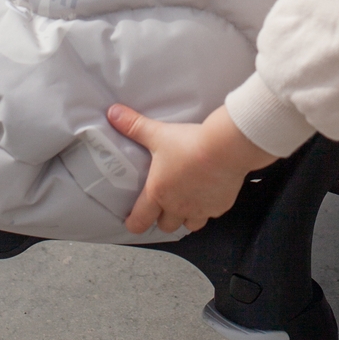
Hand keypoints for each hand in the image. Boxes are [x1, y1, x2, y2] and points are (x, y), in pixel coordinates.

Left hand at [107, 102, 274, 234]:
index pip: (140, 220)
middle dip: (162, 219)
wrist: (225, 148)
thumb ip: (134, 125)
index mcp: (158, 193)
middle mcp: (178, 206)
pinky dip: (208, 208)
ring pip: (189, 225)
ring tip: (187, 204)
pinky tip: (209, 194)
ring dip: (186, 218)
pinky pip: (211, 214)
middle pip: (166, 226)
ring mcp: (200, 209)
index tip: (132, 222)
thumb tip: (113, 113)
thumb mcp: (158, 133)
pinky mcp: (219, 206)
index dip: (133, 223)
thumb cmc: (191, 145)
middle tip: (162, 207)